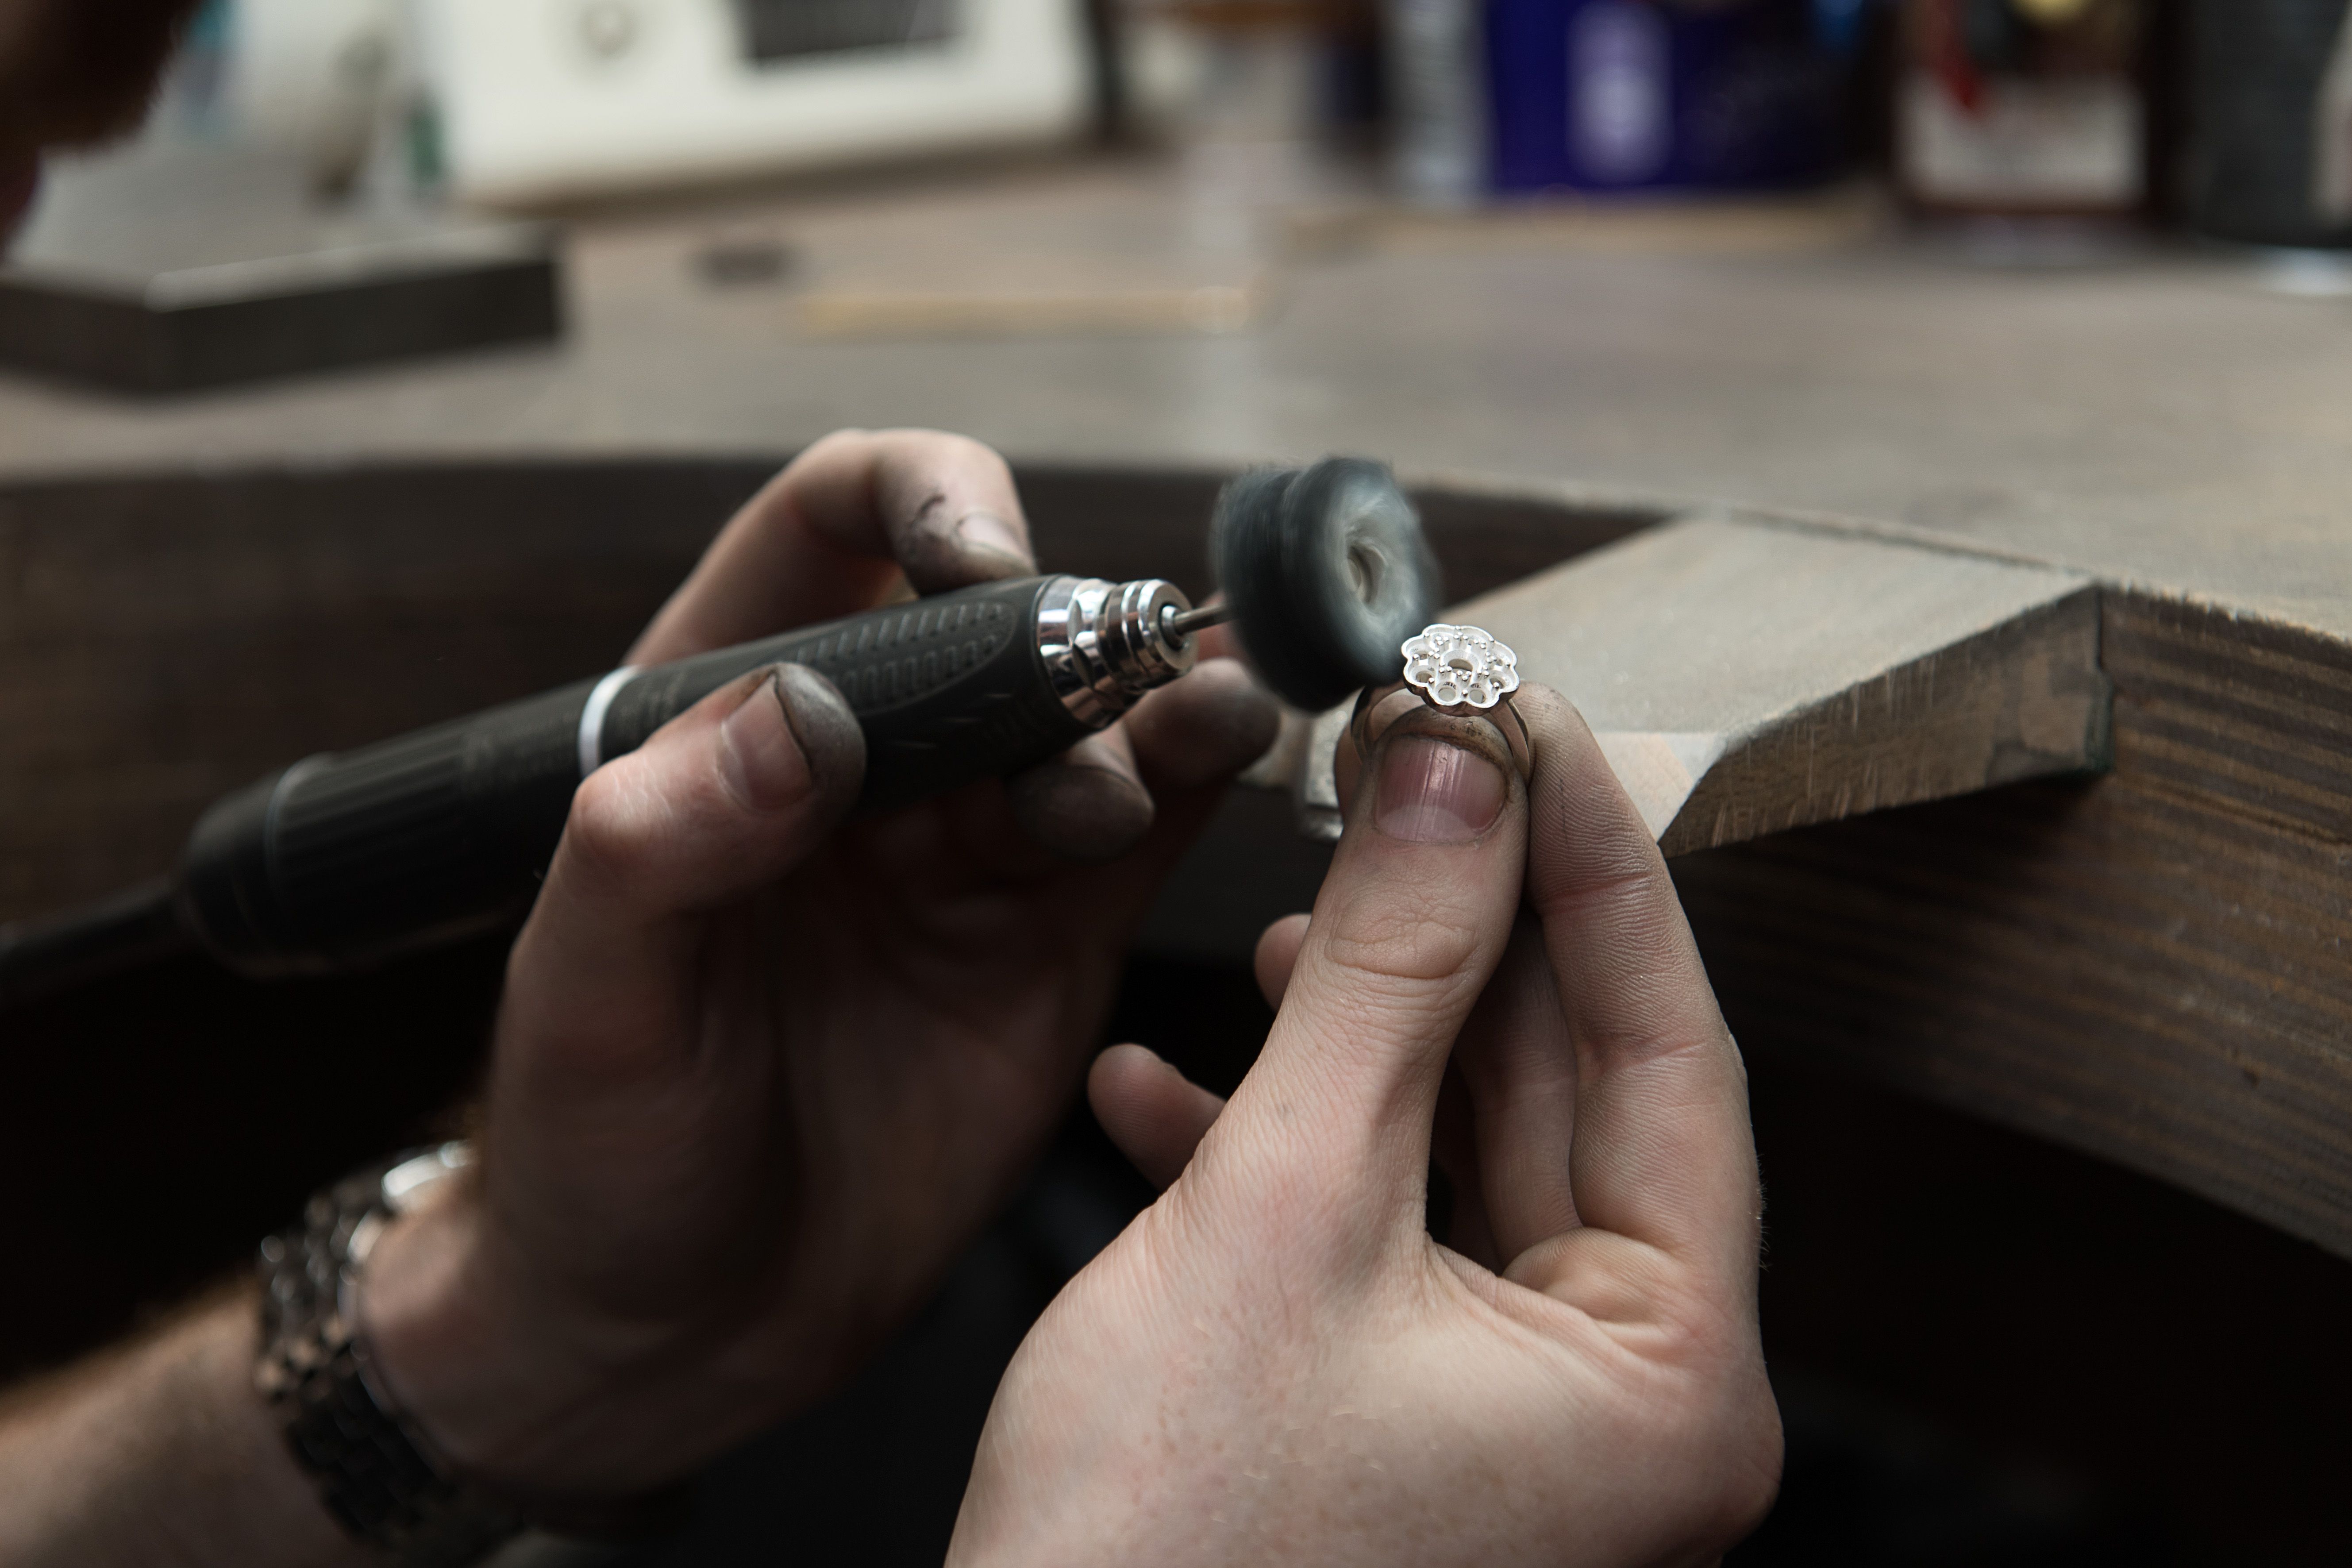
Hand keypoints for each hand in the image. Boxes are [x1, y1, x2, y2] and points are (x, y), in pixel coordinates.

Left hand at [358, 430, 1278, 1501]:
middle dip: (1070, 625)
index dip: (923, 501)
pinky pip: (1150, 828)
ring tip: (1206, 718)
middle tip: (1109, 674)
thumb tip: (796, 713)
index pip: (838, 526)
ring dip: (1159, 700)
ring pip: (1095, 718)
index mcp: (724, 719)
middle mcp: (869, 762)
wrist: (672, 1334)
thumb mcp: (582, 1000)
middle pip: (1000, 618)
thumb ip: (659, 845)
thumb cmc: (590, 1159)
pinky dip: (1199, 784)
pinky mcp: (1053, 941)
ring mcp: (970, 848)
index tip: (978, 566)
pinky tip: (1235, 757)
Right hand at [950, 688, 1781, 1565]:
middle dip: (1465, 925)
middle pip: (1559, 1089)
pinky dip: (1276, 1149)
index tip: (1525, 713)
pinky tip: (1166, 1085)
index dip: (1593, 858)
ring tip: (1286, 908)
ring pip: (1451, 1149)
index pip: (1665, 1046)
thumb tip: (1455, 778)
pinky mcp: (1393, 1418)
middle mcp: (1612, 1402)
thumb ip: (1387, 981)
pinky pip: (1366, 1236)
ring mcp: (1505, 1416)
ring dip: (1357, 1029)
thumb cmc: (1165, 1555)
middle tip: (1409, 763)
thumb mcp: (1287, 1212)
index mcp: (1665, 1380)